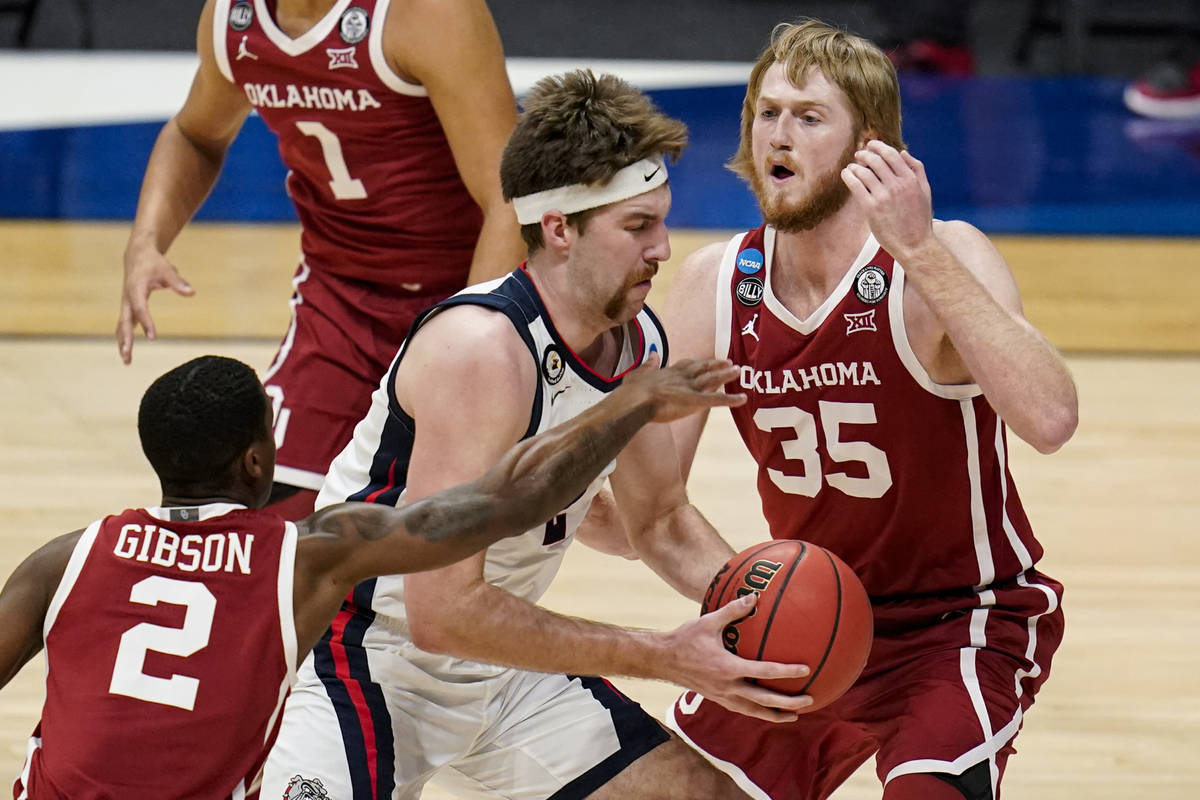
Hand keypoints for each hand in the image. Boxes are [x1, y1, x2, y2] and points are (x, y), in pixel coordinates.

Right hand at [116, 242, 194, 363]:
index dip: (145, 323)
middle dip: (126, 339)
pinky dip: (124, 337)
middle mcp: (127, 298)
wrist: (137, 255)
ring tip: (127, 361)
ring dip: (123, 343)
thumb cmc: (154, 263)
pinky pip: (124, 325)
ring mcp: (126, 304)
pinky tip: (127, 351)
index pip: (140, 308)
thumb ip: (178, 282)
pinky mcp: (128, 307)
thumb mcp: (167, 269)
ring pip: (121, 326)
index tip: (152, 337)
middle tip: (127, 355)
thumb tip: (192, 293)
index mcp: (135, 288)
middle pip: (124, 322)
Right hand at [621, 354, 745, 423]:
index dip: (697, 364)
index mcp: (668, 372)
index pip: (686, 365)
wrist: (634, 401)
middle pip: (703, 368)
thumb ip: (648, 365)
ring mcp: (690, 388)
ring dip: (726, 374)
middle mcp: (682, 377)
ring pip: (713, 378)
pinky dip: (731, 399)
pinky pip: (717, 399)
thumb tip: (654, 354)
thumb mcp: (637, 374)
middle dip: (716, 364)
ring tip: (739, 371)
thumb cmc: (631, 392)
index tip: (704, 361)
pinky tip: (743, 399)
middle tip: (729, 361)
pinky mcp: (695, 400)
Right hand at [660, 593, 811, 721]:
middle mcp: (728, 687)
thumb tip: (754, 596)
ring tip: (794, 715)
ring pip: (754, 711)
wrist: (662, 660)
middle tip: (809, 700)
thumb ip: (732, 610)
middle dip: (788, 703)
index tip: (805, 669)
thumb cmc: (685, 639)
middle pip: (764, 701)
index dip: (786, 672)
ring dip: (775, 714)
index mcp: (728, 668)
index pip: (764, 671)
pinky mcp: (718, 699)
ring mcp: (722, 696)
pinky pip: (743, 709)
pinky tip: (766, 709)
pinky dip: (758, 711)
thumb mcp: (708, 621)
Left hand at [841, 140, 935, 261]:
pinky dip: (849, 177)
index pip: (892, 155)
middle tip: (859, 154)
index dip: (878, 147)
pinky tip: (846, 174)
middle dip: (865, 154)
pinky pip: (857, 186)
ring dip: (855, 165)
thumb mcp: (925, 191)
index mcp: (911, 179)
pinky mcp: (871, 208)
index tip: (871, 145)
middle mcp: (897, 185)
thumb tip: (903, 153)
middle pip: (876, 161)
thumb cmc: (920, 220)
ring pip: (865, 172)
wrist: (915, 244)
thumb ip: (917, 170)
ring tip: (851, 167)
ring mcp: (884, 196)